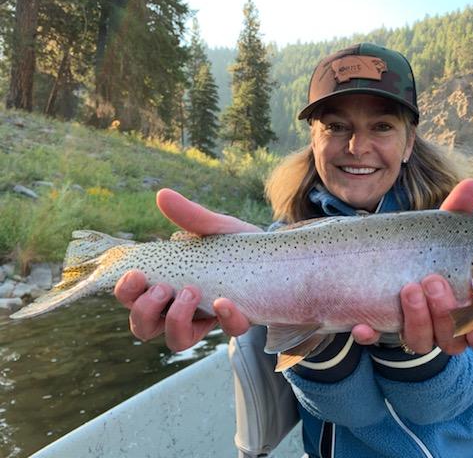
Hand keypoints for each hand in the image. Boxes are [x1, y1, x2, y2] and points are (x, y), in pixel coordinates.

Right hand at [114, 188, 258, 350]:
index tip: (135, 274)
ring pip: (176, 341)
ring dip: (176, 320)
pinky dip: (225, 318)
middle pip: (143, 327)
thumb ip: (191, 217)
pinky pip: (228, 331)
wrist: (283, 258)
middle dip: (144, 310)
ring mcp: (209, 319)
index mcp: (168, 284)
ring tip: (191, 292)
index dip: (126, 291)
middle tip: (164, 287)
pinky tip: (226, 301)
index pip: (132, 298)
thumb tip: (162, 194)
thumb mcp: (216, 228)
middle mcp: (180, 307)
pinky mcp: (238, 321)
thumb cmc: (239, 246)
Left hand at [351, 179, 472, 353]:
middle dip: (444, 312)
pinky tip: (362, 325)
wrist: (384, 266)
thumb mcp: (441, 233)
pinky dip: (369, 335)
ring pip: (420, 340)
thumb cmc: (427, 252)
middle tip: (432, 281)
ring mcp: (412, 330)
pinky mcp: (381, 329)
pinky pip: (375, 340)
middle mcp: (441, 326)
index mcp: (465, 308)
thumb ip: (456, 213)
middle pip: (451, 336)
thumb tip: (470, 185)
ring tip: (408, 288)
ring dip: (416, 318)